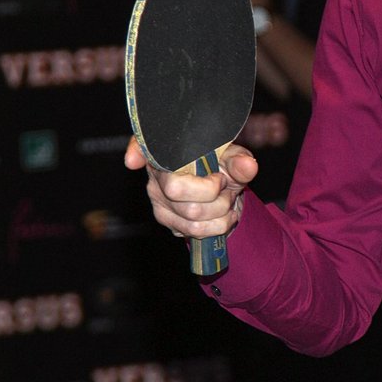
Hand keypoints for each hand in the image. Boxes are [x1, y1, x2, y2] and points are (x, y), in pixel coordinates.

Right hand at [124, 136, 258, 242]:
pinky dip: (219, 225)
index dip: (135, 153)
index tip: (134, 161)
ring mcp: (158, 201)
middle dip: (214, 193)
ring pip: (192, 218)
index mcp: (167, 152)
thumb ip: (239, 160)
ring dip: (221, 212)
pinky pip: (195, 232)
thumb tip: (247, 165)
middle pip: (177, 192)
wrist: (224, 190)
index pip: (143, 149)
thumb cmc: (222, 166)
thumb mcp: (233, 158)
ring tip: (226, 199)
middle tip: (224, 185)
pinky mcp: (168, 222)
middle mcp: (156, 176)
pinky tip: (222, 213)